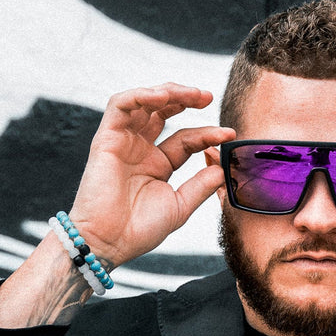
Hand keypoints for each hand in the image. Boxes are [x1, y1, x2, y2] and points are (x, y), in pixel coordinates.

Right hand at [69, 83, 235, 266]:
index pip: (186, 139)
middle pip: (163, 112)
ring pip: (143, 102)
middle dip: (186, 99)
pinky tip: (162, 97)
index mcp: (158, 164)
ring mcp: (123, 142)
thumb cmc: (139, 230)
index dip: (207, 134)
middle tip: (208, 97)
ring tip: (192, 94)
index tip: (228, 134)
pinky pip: (120, 106)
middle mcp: (140, 149)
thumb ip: (201, 185)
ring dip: (167, 92)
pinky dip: (141, 95)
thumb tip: (222, 167)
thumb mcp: (180, 205)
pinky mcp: (106, 138)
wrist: (110, 242)